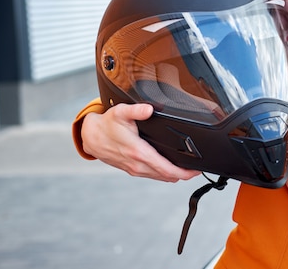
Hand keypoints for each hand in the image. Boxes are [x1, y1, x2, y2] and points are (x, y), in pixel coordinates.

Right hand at [81, 103, 200, 181]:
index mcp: (138, 152)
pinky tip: (171, 168)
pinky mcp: (132, 170)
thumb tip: (149, 109)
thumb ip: (136, 110)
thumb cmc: (107, 124)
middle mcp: (137, 164)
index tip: (196, 170)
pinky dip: (164, 174)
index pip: (166, 169)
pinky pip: (152, 175)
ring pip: (160, 177)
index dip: (183, 172)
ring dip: (174, 175)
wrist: (90, 137)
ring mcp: (134, 169)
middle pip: (166, 176)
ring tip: (188, 169)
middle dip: (184, 174)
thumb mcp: (121, 112)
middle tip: (197, 169)